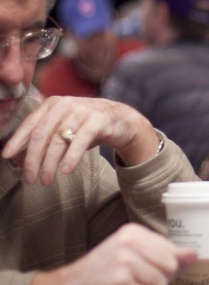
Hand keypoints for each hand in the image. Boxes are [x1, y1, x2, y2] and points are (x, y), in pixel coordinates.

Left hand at [2, 96, 160, 184]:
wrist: (122, 120)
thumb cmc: (88, 126)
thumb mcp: (65, 129)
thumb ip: (45, 140)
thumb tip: (18, 158)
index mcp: (52, 104)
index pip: (30, 124)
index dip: (17, 141)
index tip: (6, 157)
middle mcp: (65, 104)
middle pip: (41, 135)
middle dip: (32, 159)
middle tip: (29, 178)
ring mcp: (82, 111)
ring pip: (59, 140)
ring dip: (49, 163)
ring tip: (46, 180)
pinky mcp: (98, 120)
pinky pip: (80, 141)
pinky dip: (71, 157)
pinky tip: (65, 170)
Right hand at [30, 223, 196, 284]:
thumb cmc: (101, 274)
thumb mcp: (131, 256)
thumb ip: (163, 254)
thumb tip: (194, 255)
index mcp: (135, 232)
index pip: (173, 251)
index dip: (163, 268)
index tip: (144, 271)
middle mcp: (130, 242)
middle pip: (171, 268)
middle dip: (157, 282)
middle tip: (133, 282)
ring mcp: (125, 262)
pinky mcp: (120, 284)